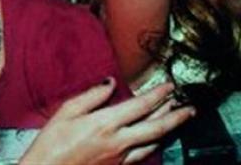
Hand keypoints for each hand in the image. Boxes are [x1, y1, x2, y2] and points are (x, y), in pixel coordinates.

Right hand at [20, 80, 193, 164]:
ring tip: (177, 118)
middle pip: (155, 127)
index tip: (169, 86)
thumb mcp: (66, 111)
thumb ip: (92, 95)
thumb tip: (110, 82)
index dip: (158, 94)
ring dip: (168, 129)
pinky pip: (142, 155)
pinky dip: (153, 144)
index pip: (140, 105)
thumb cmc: (51, 144)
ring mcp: (119, 157)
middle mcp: (117, 141)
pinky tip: (156, 139)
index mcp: (105, 123)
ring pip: (152, 143)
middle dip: (176, 115)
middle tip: (189, 107)